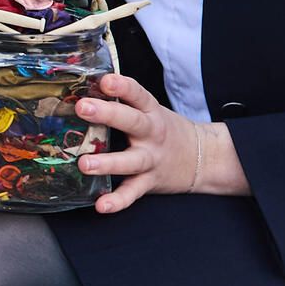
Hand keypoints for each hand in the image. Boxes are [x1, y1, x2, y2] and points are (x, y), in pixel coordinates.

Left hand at [75, 74, 247, 212]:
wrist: (202, 158)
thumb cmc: (164, 131)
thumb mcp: (149, 111)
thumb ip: (122, 103)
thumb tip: (82, 90)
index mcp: (150, 112)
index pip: (137, 94)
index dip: (122, 86)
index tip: (105, 81)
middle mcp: (152, 134)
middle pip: (132, 122)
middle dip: (108, 114)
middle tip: (83, 107)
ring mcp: (151, 159)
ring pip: (131, 161)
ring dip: (108, 163)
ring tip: (84, 164)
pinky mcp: (149, 182)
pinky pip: (133, 192)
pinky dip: (118, 201)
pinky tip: (101, 205)